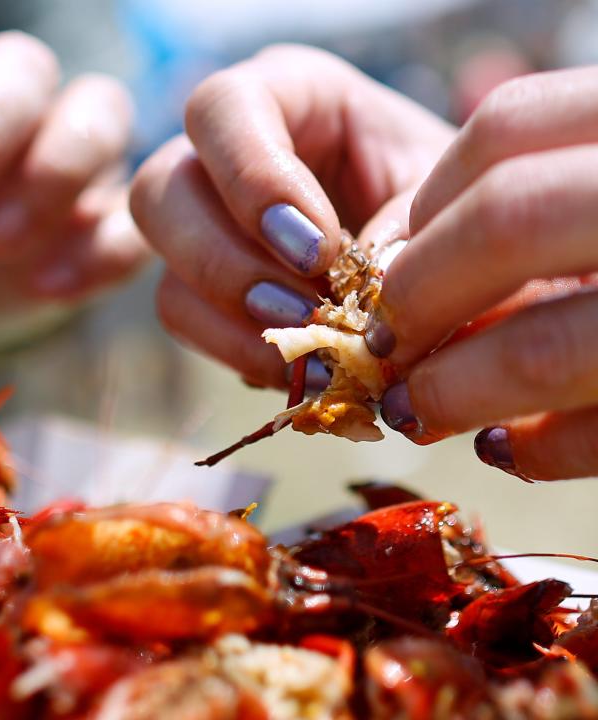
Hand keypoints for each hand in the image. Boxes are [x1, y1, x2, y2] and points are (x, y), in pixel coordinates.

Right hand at [130, 46, 453, 387]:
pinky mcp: (200, 282)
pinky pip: (183, 316)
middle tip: (305, 313)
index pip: (224, 109)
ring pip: (163, 264)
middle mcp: (221, 153)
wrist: (446, 246)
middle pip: (161, 189)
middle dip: (226, 263)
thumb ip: (406, 230)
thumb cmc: (445, 198)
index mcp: (285, 93)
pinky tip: (304, 364)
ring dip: (230, 317)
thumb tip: (361, 300)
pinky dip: (238, 350)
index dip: (254, 180)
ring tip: (312, 351)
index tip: (319, 252)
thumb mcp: (444, 197)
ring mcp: (202, 221)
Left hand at [369, 66, 597, 480]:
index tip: (386, 262)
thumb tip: (396, 259)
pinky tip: (508, 448)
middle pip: (506, 224)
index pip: (506, 130)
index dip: (423, 204)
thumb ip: (544, 196)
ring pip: (544, 346)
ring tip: (418, 409)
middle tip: (383, 345)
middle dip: (416, 298)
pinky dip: (541, 448)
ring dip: (454, 390)